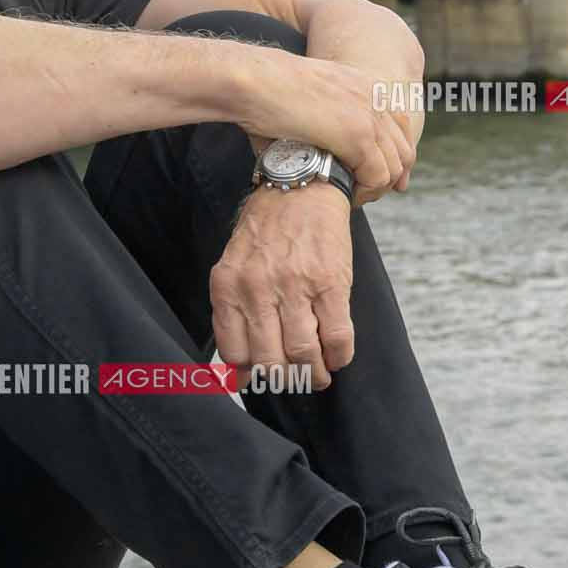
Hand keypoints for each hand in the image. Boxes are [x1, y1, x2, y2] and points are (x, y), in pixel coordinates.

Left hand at [210, 181, 354, 390]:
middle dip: (284, 380)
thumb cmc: (266, 230)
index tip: (259, 378)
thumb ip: (234, 313)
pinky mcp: (330, 283)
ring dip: (314, 375)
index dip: (248, 374)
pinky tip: (337, 356)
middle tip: (293, 379)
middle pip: (270, 361)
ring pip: (303, 355)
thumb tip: (237, 373)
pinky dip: (339, 356)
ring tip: (319, 374)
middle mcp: (258, 289)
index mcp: (228, 286)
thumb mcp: (235, 265)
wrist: (301, 186)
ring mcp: (295, 286)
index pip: (234, 353)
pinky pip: (337, 337)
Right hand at [236, 55, 417, 203]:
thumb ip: (324, 118)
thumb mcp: (307, 97)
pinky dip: (364, 193)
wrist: (255, 80)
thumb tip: (315, 148)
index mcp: (364, 84)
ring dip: (374, 189)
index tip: (388, 180)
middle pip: (403, 148)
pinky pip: (378, 176)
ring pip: (394, 167)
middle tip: (367, 194)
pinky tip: (345, 195)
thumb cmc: (264, 91)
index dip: (396, 155)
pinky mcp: (358, 134)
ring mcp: (369, 115)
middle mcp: (374, 97)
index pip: (400, 125)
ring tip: (351, 197)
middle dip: (391, 177)